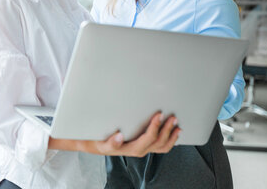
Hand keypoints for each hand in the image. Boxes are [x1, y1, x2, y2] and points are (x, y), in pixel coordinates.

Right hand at [49, 112, 179, 156]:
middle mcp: (137, 150)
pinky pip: (160, 146)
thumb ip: (109, 141)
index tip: (158, 115)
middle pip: (158, 143)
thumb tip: (119, 136)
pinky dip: (169, 139)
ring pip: (161, 146)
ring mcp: (141, 148)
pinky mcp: (142, 145)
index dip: (155, 128)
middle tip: (171, 116)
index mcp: (128, 148)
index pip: (147, 140)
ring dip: (171, 135)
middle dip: (166, 130)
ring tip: (176, 124)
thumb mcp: (98, 140)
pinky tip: (173, 131)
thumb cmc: (95, 139)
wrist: (90, 143)